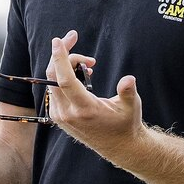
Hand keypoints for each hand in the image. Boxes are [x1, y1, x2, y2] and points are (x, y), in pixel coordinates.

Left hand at [46, 29, 145, 155]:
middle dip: (62, 53)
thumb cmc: (126, 123)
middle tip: (73, 37)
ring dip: (66, 65)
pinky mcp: (57, 116)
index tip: (58, 40)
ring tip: (90, 64)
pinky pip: (54, 89)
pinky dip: (63, 77)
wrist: (119, 146)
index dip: (60, 58)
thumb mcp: (131, 107)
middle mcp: (67, 113)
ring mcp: (60, 116)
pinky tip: (81, 74)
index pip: (64, 80)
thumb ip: (127, 92)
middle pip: (53, 76)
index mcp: (84, 109)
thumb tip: (128, 79)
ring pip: (52, 81)